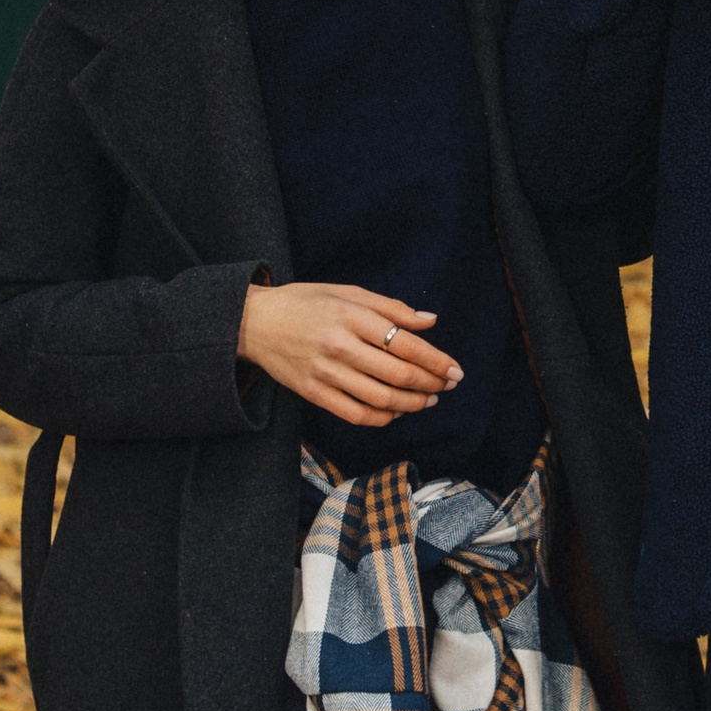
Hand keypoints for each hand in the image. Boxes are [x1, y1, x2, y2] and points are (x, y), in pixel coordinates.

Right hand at [238, 281, 459, 425]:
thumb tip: (430, 321)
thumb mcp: (347, 292)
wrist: (254, 323)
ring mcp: (326, 373)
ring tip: (428, 400)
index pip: (405, 343)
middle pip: (398, 373)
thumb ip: (390, 307)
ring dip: (412, 404)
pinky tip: (396, 412)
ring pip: (381, 398)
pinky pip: (355, 414)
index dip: (436, 360)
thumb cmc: (305, 302)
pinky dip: (382, 418)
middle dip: (431, 383)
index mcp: (351, 316)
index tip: (455, 371)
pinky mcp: (313, 393)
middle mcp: (340, 346)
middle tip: (448, 386)